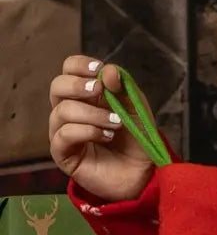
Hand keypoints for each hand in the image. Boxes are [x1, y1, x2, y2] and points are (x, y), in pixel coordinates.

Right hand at [49, 57, 156, 201]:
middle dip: (77, 85)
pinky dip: (87, 131)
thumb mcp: (135, 106)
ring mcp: (63, 132)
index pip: (69, 69)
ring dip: (92, 113)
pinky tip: (106, 135)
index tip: (98, 69)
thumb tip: (108, 70)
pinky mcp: (63, 154)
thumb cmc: (136, 135)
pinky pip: (63, 135)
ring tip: (116, 122)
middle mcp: (69, 110)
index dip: (79, 65)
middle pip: (57, 86)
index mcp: (86, 94)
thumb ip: (122, 86)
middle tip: (99, 90)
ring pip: (61, 111)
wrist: (142, 170)